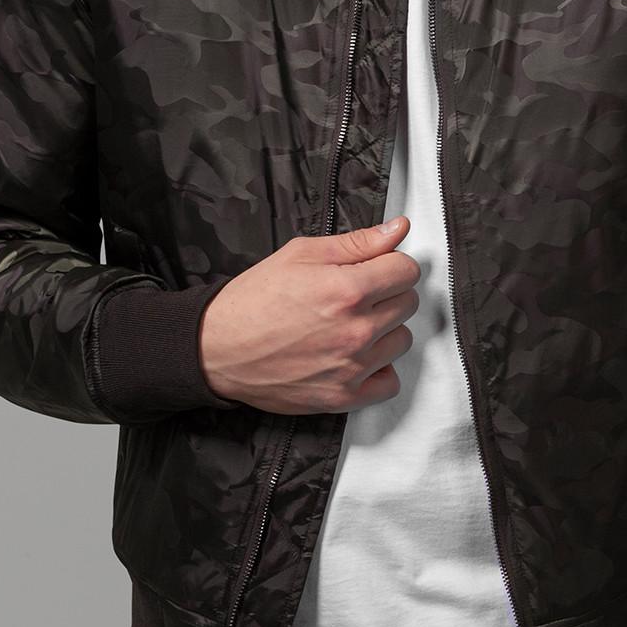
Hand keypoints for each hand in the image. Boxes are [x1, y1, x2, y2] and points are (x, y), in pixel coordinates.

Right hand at [198, 214, 420, 413]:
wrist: (218, 348)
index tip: (375, 270)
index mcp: (348, 290)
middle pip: (408, 304)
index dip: (390, 264)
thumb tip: (399, 229)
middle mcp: (356, 330)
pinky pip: (389, 383)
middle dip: (387, 294)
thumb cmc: (253, 301)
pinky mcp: (344, 396)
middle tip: (355, 296)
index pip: (407, 270)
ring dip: (384, 331)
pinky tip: (356, 356)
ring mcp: (352, 367)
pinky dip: (378, 370)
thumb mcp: (301, 255)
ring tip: (350, 325)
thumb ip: (358, 242)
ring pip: (402, 341)